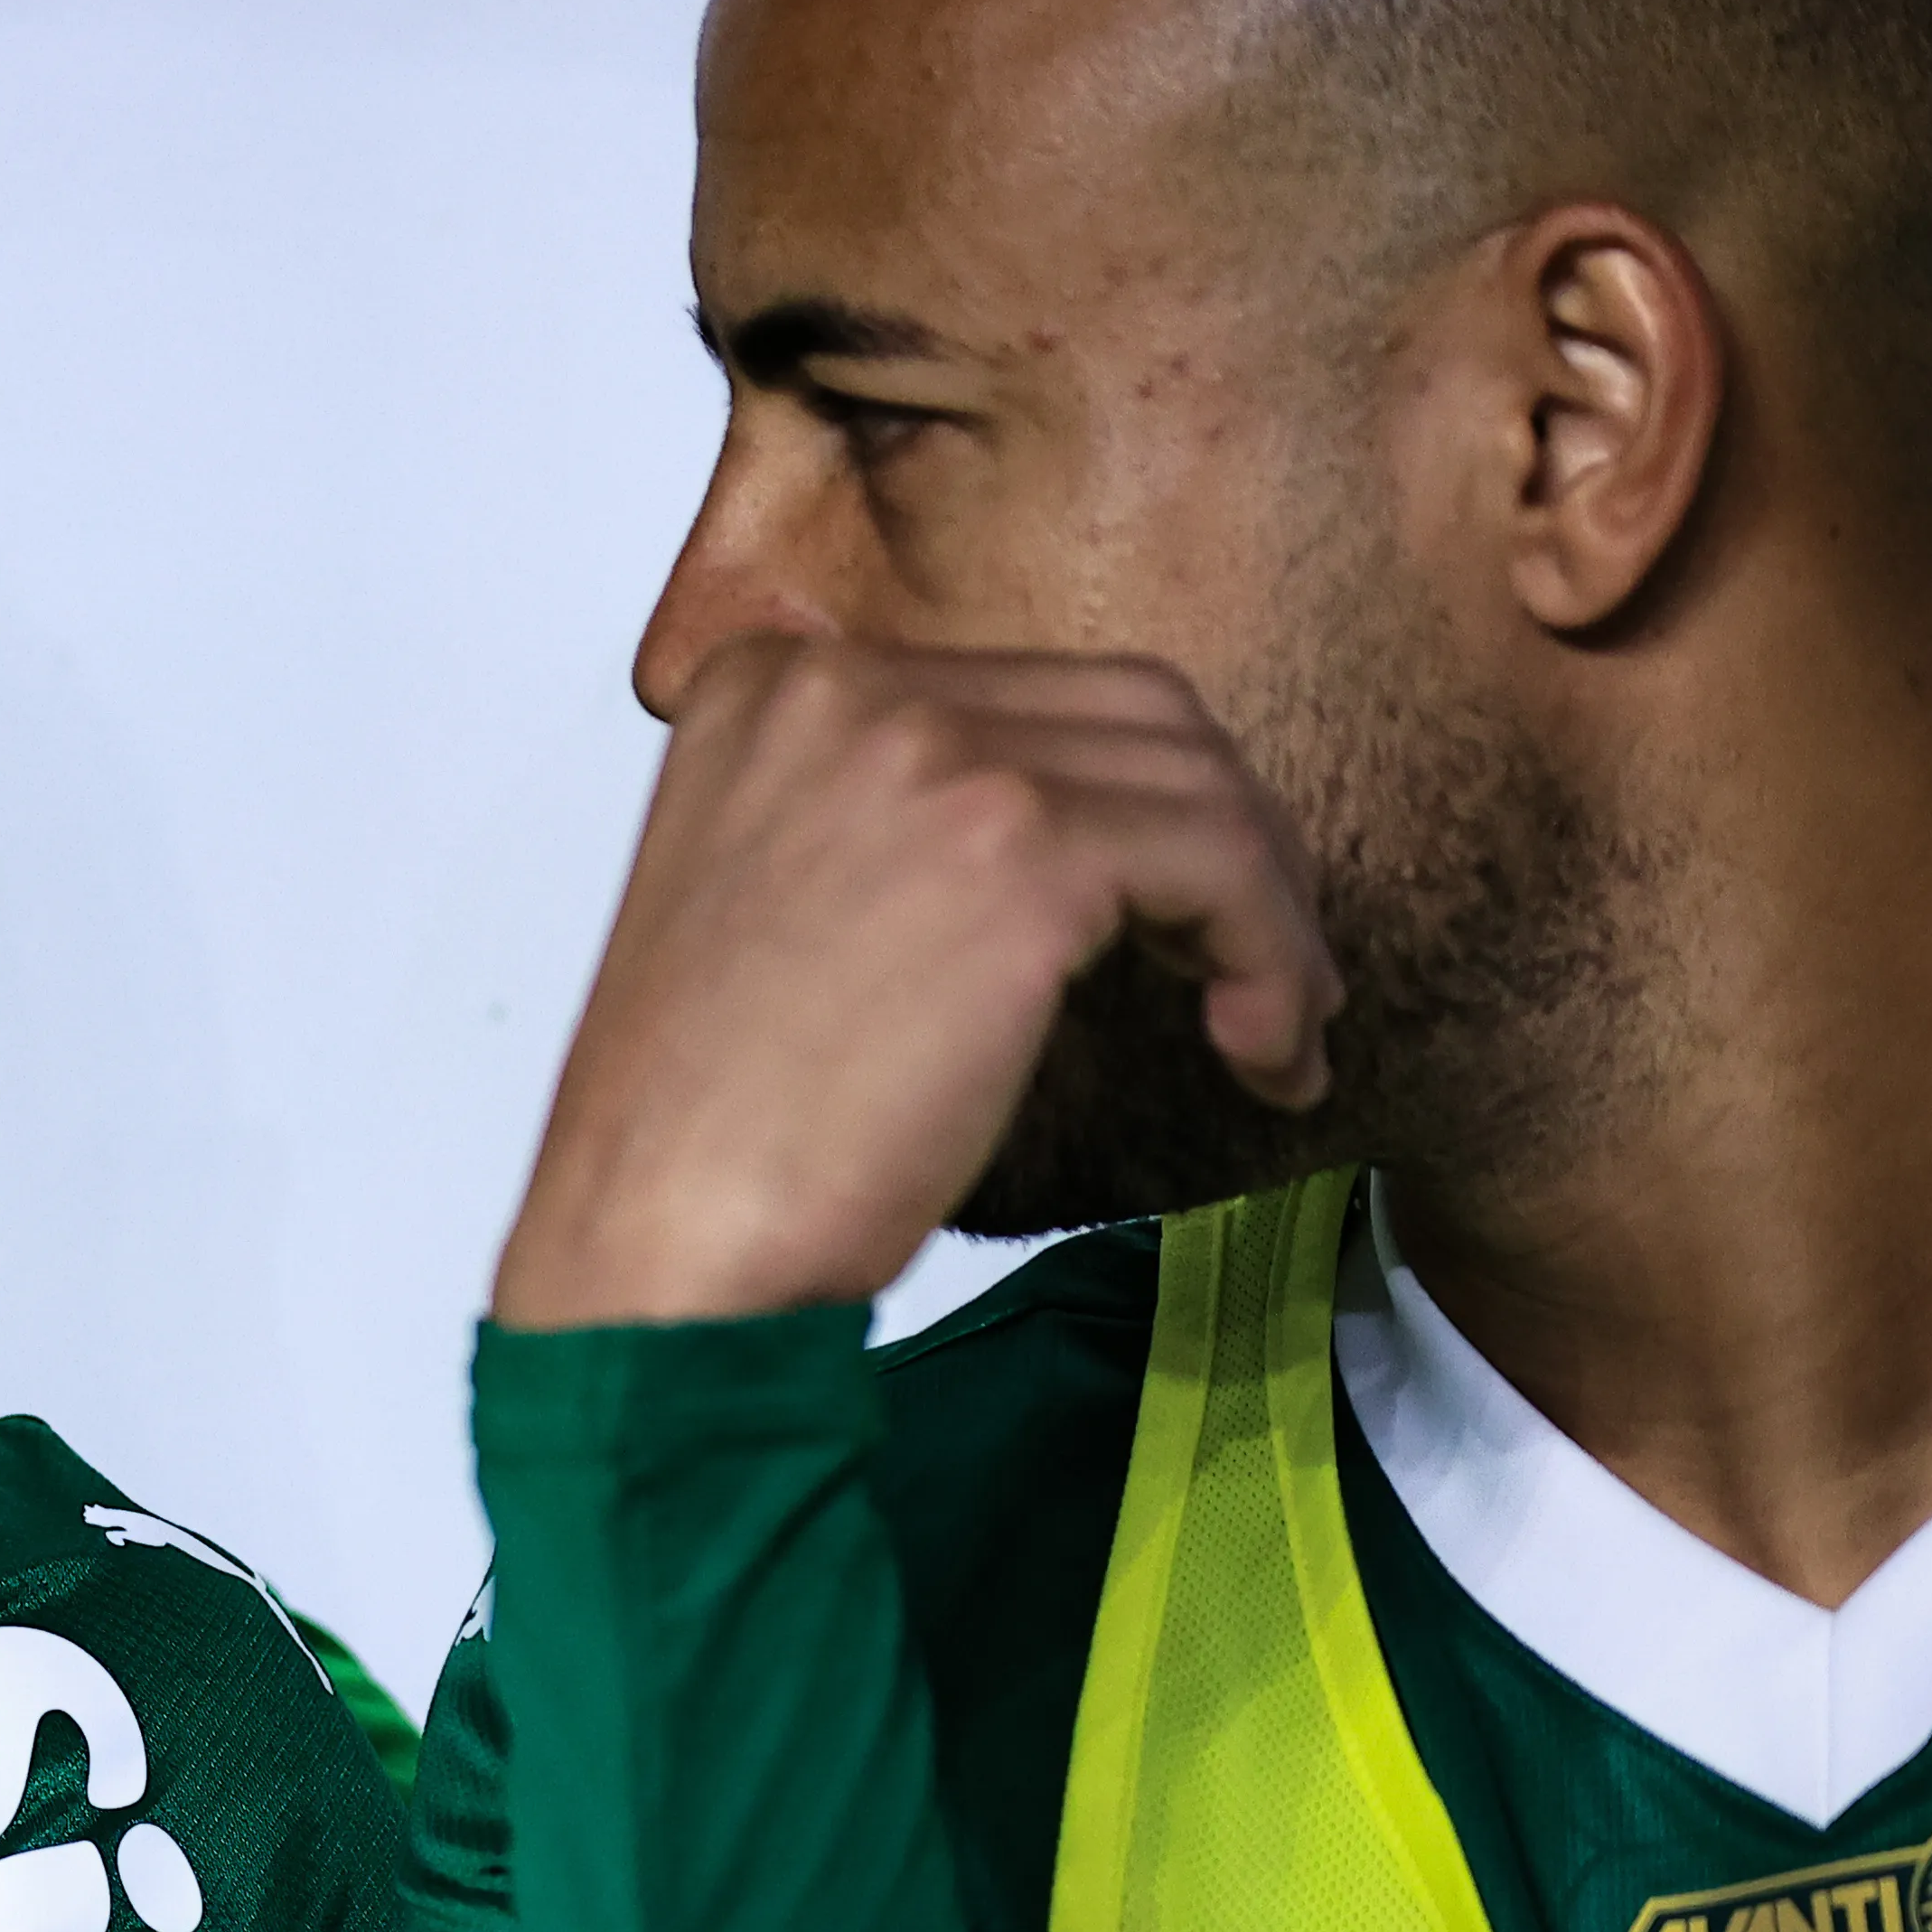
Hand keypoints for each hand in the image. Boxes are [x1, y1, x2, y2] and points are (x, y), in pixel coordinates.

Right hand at [492, 636, 1339, 1329]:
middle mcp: (846, 688)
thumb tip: (1074, 836)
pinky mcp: (1023, 852)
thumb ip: (881, 822)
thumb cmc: (708, 1128)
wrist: (656, 1243)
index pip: (1023, 695)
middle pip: (1131, 715)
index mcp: (771, 688)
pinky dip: (1275, 961)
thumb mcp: (771, 903)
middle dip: (1225, 840)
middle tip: (1255, 968)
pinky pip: (1224, 869)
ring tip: (1270, 1029)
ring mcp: (934, 756)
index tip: (1162, 912)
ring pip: (1197, 785)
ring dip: (1266, 911)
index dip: (1125, 804)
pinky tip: (1259, 1053)